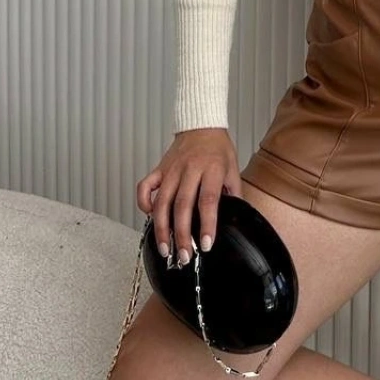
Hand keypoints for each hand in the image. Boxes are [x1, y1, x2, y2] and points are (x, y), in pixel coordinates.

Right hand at [136, 128, 241, 261]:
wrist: (201, 123)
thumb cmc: (218, 148)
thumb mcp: (233, 168)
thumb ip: (233, 192)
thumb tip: (236, 216)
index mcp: (211, 169)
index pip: (208, 200)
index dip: (207, 224)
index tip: (206, 244)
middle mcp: (189, 169)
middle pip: (182, 205)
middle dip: (182, 235)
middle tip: (184, 256)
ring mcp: (171, 169)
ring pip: (162, 201)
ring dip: (161, 228)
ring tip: (165, 249)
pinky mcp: (158, 168)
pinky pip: (145, 186)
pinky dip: (143, 202)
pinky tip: (149, 217)